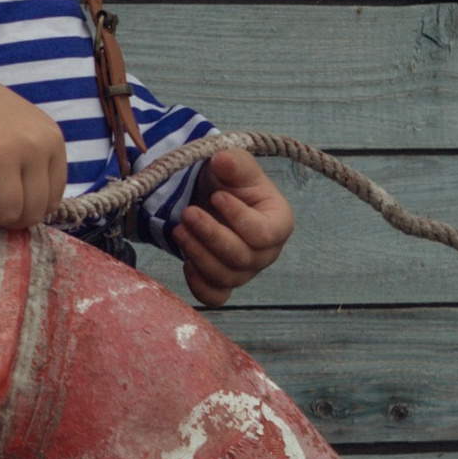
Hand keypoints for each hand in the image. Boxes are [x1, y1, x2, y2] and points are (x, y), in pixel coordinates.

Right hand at [0, 74, 66, 229]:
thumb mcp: (30, 132)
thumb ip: (39, 165)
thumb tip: (35, 211)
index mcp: (53, 141)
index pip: (53, 199)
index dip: (31, 210)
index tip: (13, 203)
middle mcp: (34, 146)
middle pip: (32, 211)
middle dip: (11, 219)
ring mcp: (4, 152)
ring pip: (7, 211)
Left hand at [170, 144, 293, 308]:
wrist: (208, 196)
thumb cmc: (229, 181)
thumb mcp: (234, 164)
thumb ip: (234, 163)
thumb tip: (223, 161)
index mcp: (278, 223)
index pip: (263, 233)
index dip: (238, 218)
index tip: (217, 196)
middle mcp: (266, 252)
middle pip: (243, 258)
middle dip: (211, 236)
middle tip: (188, 213)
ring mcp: (246, 271)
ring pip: (226, 277)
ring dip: (198, 255)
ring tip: (178, 230)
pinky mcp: (224, 282)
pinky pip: (215, 297)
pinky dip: (199, 286)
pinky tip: (185, 264)